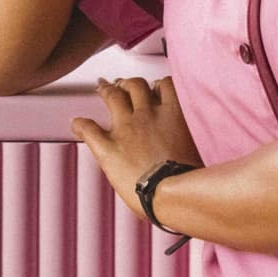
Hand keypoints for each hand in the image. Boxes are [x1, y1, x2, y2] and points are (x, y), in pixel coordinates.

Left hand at [71, 76, 202, 220]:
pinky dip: (80, 124)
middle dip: (129, 83)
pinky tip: (76, 123)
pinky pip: (89, 129)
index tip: (156, 88)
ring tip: (103, 87)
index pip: (165, 86)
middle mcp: (147, 115)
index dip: (158, 85)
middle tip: (124, 84)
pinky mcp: (108, 147)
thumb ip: (191, 140)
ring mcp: (126, 129)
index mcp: (173, 114)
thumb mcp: (201, 151)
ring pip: (113, 97)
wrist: (171, 193)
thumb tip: (192, 147)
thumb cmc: (191, 180)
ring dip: (107, 90)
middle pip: (135, 86)